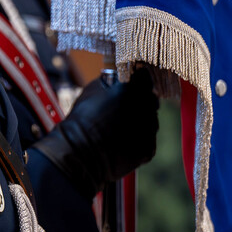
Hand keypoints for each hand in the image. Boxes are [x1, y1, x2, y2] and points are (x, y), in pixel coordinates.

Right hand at [31, 67, 159, 196]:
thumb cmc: (82, 120)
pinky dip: (138, 139)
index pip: (144, 77)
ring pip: (151, 120)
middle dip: (141, 101)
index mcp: (132, 88)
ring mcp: (149, 129)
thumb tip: (117, 82)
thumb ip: (111, 82)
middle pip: (150, 99)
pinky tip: (122, 141)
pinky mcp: (148, 149)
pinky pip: (148, 139)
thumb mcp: (93, 89)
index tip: (132, 83)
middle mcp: (145, 107)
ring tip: (121, 127)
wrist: (79, 153)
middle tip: (126, 107)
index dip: (138, 80)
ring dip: (141, 121)